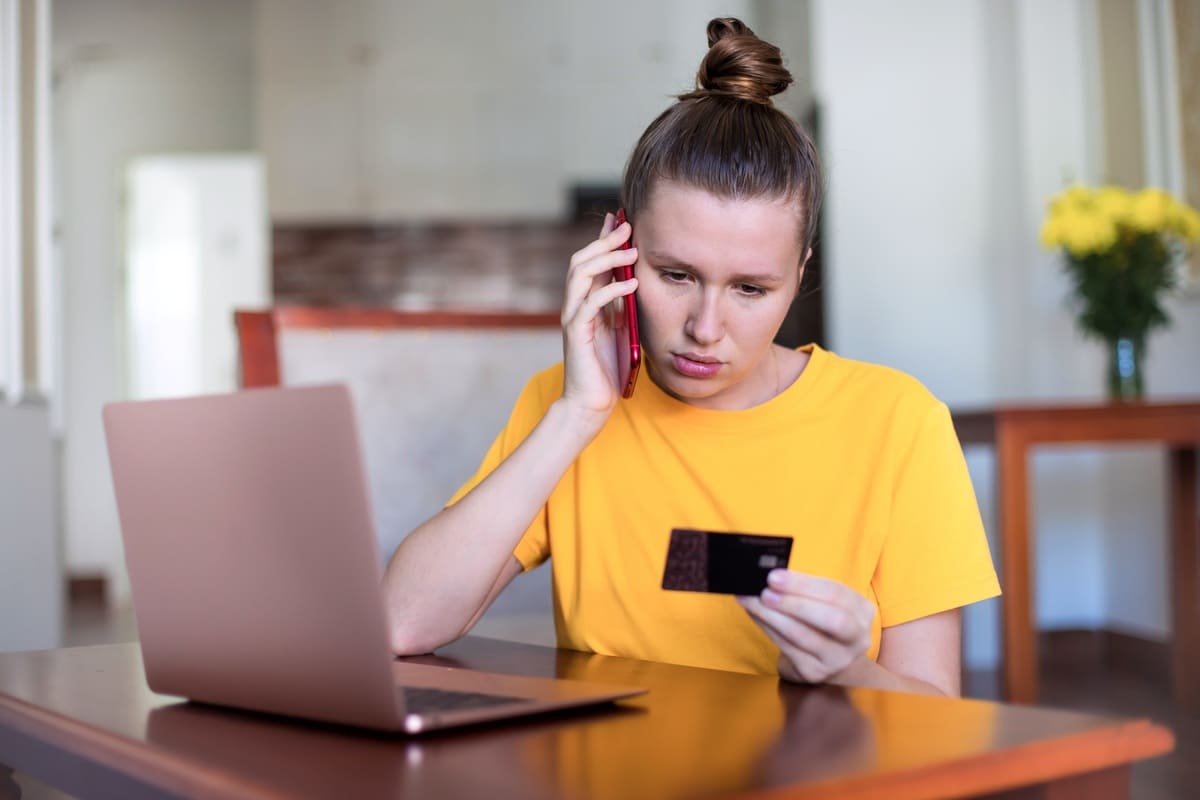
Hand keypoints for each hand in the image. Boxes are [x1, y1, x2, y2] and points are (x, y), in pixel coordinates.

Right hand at [559, 213, 638, 418]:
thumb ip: (620, 306)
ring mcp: (573, 318)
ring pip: (581, 275)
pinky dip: (611, 289)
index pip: (590, 262)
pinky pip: (591, 303)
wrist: (591, 403)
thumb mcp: (619, 330)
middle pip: (581, 261)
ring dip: (607, 259)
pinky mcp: (576, 334)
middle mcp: (574, 306)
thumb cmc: (606, 370)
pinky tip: (631, 283)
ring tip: (632, 251)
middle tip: (627, 226)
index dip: (603, 239)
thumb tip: (633, 281)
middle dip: (605, 241)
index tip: (620, 220)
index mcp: (585, 303)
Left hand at [738, 570, 875, 684]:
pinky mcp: (814, 672)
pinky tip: (755, 615)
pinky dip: (767, 628)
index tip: (774, 576)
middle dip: (793, 603)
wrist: (831, 659)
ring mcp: (837, 659)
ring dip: (771, 616)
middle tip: (764, 592)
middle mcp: (856, 638)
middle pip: (830, 619)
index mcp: (862, 611)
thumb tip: (768, 576)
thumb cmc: (823, 621)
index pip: (836, 594)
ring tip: (750, 601)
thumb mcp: (825, 602)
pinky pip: (787, 648)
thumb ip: (804, 589)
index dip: (803, 585)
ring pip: (802, 636)